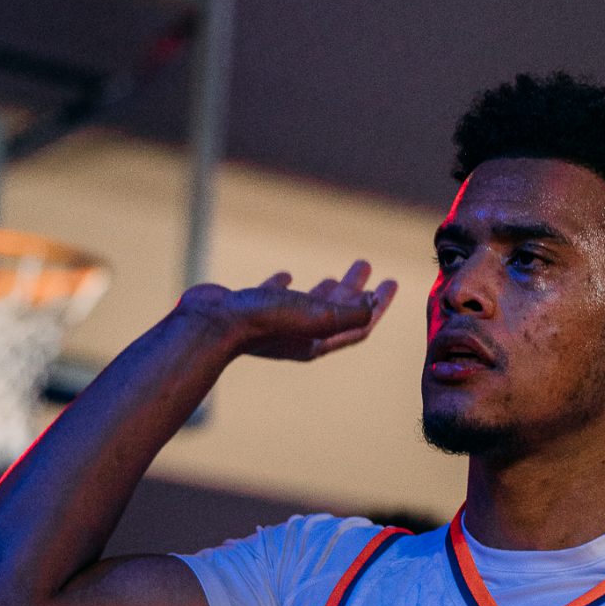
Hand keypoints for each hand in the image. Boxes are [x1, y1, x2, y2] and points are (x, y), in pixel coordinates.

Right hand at [179, 261, 396, 360]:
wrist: (212, 323)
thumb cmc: (266, 320)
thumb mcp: (318, 316)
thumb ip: (349, 312)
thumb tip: (373, 304)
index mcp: (318, 341)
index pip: (358, 324)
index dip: (378, 305)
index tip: (392, 282)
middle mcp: (299, 336)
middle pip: (336, 311)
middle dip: (354, 291)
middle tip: (365, 264)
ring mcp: (274, 324)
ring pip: (307, 304)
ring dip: (324, 290)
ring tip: (334, 275)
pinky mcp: (251, 310)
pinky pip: (274, 296)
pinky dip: (284, 285)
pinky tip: (286, 275)